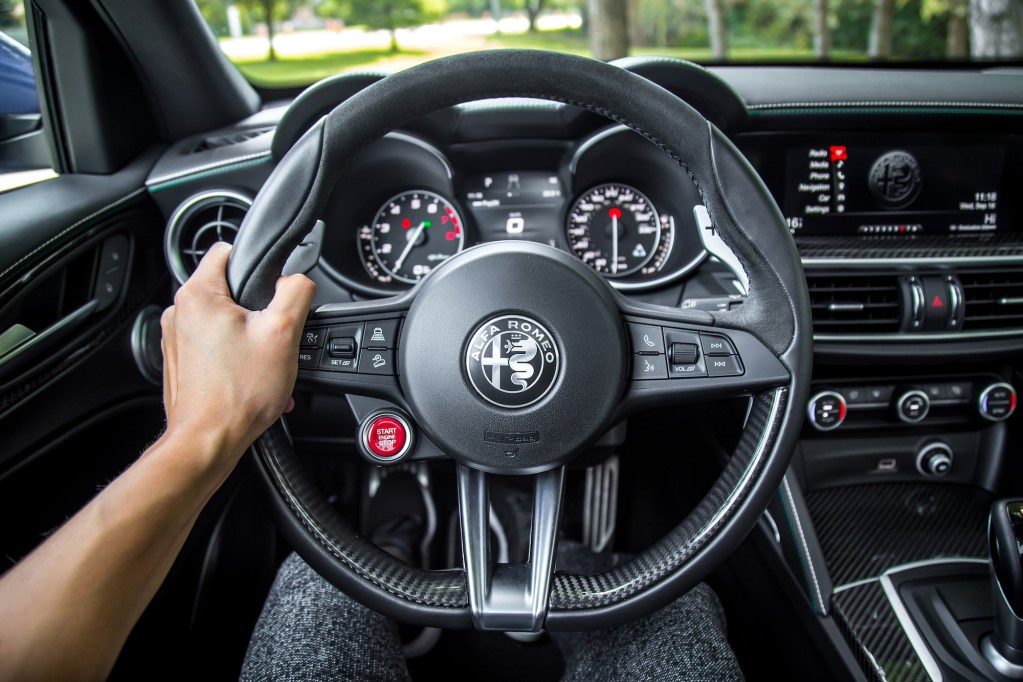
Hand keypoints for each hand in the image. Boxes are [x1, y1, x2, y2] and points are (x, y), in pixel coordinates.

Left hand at [160, 242, 315, 471]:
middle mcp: (179, 313)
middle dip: (257, 309)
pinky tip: (249, 377)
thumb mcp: (284, 333)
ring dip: (248, 336)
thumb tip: (297, 279)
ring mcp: (176, 339)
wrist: (208, 441)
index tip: (272, 287)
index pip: (228, 250)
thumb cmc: (237, 396)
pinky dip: (234, 356)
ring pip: (223, 320)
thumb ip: (295, 291)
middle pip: (230, 290)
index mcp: (198, 295)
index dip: (259, 264)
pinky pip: (214, 345)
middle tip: (271, 335)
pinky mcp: (181, 362)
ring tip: (260, 362)